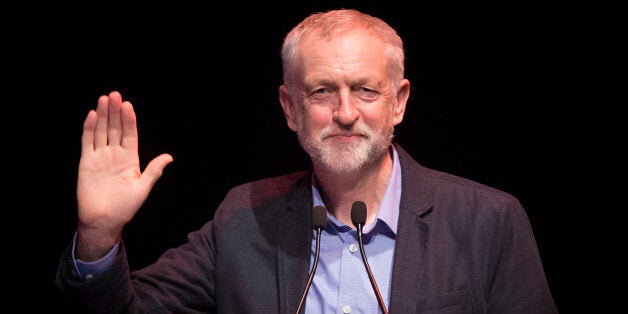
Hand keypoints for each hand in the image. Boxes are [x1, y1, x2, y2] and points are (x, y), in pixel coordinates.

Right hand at [75, 91, 172, 260]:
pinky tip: (92, 115)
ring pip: (101, 131)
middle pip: (115, 129)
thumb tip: (169, 157)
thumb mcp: (142, 188)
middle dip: (115, 112)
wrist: (103, 220)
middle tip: (115, 95)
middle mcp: (115, 155)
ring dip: (103, 115)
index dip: (129, 120)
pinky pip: (87, 142)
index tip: (128, 106)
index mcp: (130, 159)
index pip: (130, 134)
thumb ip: (153, 171)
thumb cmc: (125, 207)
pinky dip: (89, 128)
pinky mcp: (86, 162)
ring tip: (104, 99)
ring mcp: (100, 157)